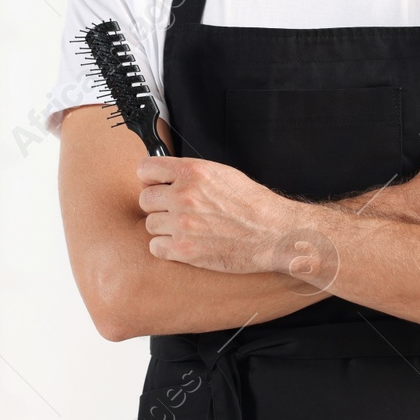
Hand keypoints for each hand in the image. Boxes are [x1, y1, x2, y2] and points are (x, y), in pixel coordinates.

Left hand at [136, 155, 306, 274]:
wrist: (273, 232)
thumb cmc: (252, 204)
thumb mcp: (221, 174)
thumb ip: (190, 174)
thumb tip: (165, 175)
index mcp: (193, 172)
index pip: (145, 169)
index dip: (149, 178)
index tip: (155, 185)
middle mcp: (184, 196)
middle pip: (145, 200)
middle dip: (158, 206)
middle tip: (175, 211)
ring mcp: (182, 224)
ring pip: (150, 224)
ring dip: (164, 228)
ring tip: (186, 228)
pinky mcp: (185, 250)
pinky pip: (155, 247)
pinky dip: (166, 248)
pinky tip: (184, 243)